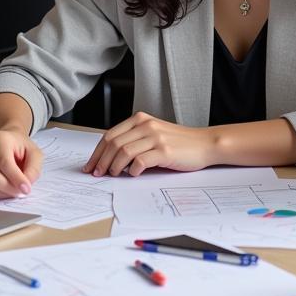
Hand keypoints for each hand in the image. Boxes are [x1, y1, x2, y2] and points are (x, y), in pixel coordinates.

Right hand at [0, 126, 42, 198]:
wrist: (5, 140)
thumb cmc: (19, 147)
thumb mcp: (34, 153)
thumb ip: (33, 169)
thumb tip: (25, 187)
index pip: (5, 163)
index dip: (15, 179)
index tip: (26, 190)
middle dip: (8, 189)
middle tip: (20, 193)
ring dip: (2, 193)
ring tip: (13, 189)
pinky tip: (3, 187)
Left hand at [83, 112, 218, 176]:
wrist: (204, 143)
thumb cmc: (178, 142)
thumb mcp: (154, 134)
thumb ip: (135, 139)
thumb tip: (110, 158)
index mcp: (141, 119)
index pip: (110, 135)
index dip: (97, 152)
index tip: (91, 165)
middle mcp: (146, 125)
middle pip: (114, 143)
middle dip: (101, 160)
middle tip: (97, 173)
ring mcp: (155, 137)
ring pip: (123, 152)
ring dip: (113, 167)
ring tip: (112, 175)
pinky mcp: (164, 151)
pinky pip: (140, 161)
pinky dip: (131, 170)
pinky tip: (132, 174)